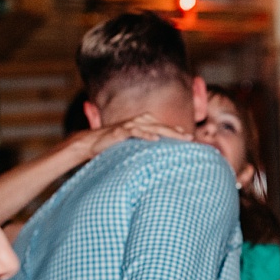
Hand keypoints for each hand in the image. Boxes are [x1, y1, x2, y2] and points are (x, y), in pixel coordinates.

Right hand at [71, 112, 189, 162]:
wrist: (90, 144)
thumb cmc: (113, 146)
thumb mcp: (132, 146)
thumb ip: (144, 147)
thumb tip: (158, 156)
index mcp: (141, 124)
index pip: (162, 126)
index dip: (175, 130)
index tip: (189, 137)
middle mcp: (136, 122)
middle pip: (160, 126)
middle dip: (176, 131)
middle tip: (190, 138)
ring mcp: (128, 126)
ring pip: (151, 127)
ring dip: (166, 131)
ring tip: (180, 137)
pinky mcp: (119, 131)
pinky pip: (135, 131)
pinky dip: (145, 134)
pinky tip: (155, 139)